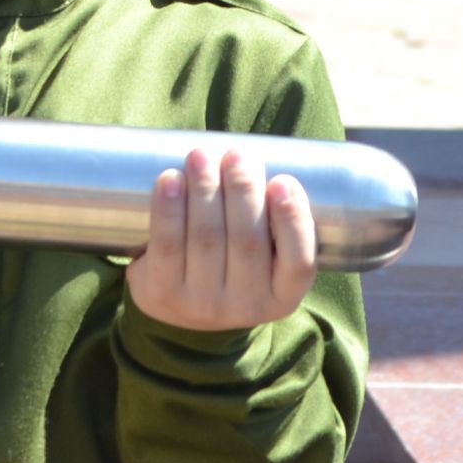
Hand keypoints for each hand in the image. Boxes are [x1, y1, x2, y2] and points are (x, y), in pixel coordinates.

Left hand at [126, 147, 317, 332]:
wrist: (175, 307)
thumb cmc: (227, 262)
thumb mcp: (261, 257)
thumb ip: (269, 218)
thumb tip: (257, 157)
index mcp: (282, 296)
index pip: (299, 263)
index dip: (293, 221)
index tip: (283, 181)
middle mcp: (246, 306)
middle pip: (247, 242)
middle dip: (242, 190)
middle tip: (238, 154)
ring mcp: (203, 304)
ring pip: (206, 239)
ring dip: (204, 190)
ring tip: (201, 156)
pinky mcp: (163, 293)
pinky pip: (167, 245)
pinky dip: (168, 208)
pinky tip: (170, 179)